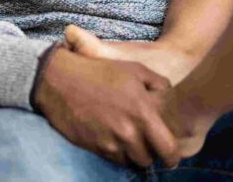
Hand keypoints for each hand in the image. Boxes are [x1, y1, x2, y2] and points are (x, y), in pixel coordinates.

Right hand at [33, 44, 180, 168]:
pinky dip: (117, 152)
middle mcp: (128, 132)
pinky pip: (114, 159)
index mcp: (143, 113)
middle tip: (148, 144)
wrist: (61, 81)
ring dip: (133, 154)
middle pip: (148, 159)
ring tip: (130, 140)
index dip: (172, 156)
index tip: (171, 156)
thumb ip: (159, 84)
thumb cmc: (101, 72)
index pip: (167, 148)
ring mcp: (110, 142)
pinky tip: (114, 137)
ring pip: (131, 161)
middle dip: (151, 154)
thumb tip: (169, 97)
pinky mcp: (95, 148)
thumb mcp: (135, 70)